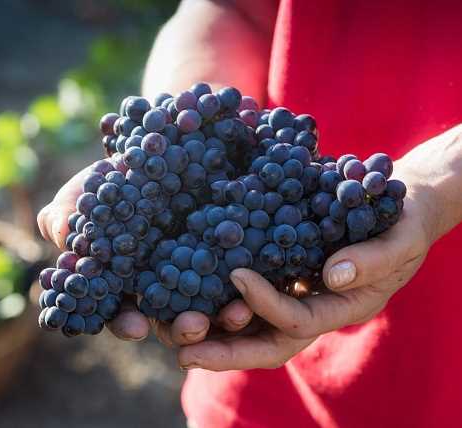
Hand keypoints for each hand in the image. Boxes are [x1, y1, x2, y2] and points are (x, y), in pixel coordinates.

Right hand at [37, 163, 255, 342]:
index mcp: (123, 284)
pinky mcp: (220, 242)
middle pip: (172, 315)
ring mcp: (192, 263)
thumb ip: (63, 219)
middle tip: (195, 325)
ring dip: (223, 311)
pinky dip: (246, 273)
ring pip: (209, 296)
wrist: (149, 153)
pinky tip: (255, 274)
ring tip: (237, 312)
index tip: (135, 326)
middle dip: (182, 325)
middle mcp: (160, 282)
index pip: (121, 313)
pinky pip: (235, 260)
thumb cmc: (101, 185)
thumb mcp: (75, 199)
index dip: (126, 322)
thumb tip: (59, 232)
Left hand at [177, 170, 435, 370]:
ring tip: (168, 324)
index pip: (297, 321)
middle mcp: (308, 311)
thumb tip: (332, 274)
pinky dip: (210, 297)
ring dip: (208, 331)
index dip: (268, 304)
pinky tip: (180, 289)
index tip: (238, 275)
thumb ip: (373, 260)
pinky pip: (239, 297)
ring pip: (245, 328)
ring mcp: (288, 296)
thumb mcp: (399, 239)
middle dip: (224, 352)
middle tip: (183, 349)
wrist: (389, 210)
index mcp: (338, 308)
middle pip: (263, 344)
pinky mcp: (273, 275)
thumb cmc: (400, 224)